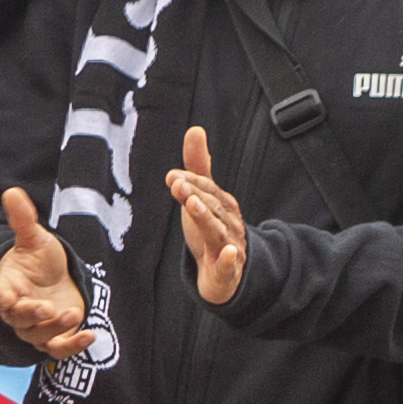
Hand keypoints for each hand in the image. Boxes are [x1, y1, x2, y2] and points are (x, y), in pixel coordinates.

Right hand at [0, 187, 87, 355]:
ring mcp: (35, 327)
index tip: (5, 297)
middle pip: (17, 319)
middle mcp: (17, 311)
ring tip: (72, 314)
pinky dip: (73, 347)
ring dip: (54, 329)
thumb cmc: (39, 260)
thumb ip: (22, 221)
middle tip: (47, 307)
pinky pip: (59, 349)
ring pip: (38, 336)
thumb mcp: (34, 239)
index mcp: (6, 287)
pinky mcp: (54, 337)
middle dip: (32, 314)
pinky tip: (90, 336)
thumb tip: (12, 192)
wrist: (54, 279)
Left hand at [166, 125, 249, 304]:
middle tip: (177, 185)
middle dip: (195, 195)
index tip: (171, 176)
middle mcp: (229, 222)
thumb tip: (195, 129)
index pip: (207, 189)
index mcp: (223, 205)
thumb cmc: (211, 230)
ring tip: (192, 206)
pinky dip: (229, 258)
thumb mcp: (202, 197)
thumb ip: (198, 167)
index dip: (190, 182)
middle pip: (211, 207)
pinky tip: (228, 252)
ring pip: (217, 231)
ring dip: (206, 218)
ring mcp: (230, 246)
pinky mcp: (227, 271)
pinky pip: (229, 264)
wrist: (224, 274)